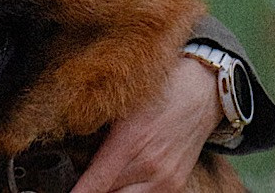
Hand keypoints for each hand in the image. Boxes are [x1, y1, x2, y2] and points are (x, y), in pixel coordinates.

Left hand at [70, 56, 222, 192]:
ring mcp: (166, 180)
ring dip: (112, 191)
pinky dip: (130, 192)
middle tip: (81, 178)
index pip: (97, 182)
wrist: (200, 92)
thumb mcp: (121, 106)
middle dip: (94, 188)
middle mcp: (149, 166)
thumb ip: (98, 132)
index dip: (79, 192)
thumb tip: (75, 154)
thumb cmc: (156, 91)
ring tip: (103, 178)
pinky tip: (122, 180)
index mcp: (130, 141)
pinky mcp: (176, 186)